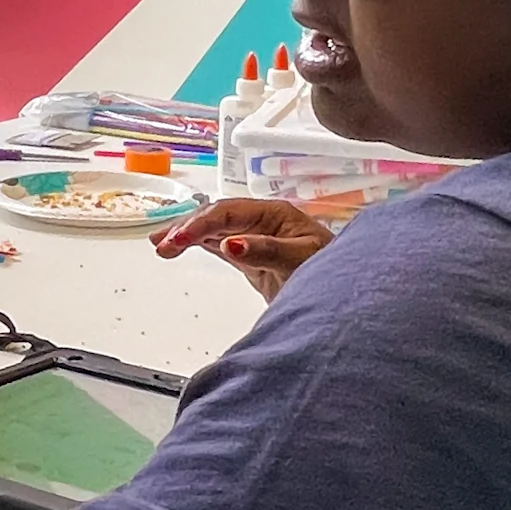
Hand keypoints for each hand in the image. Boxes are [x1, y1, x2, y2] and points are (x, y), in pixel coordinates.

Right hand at [150, 199, 333, 300]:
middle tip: (163, 245)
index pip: (228, 213)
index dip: (201, 224)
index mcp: (274, 214)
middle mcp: (262, 221)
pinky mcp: (252, 256)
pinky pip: (219, 244)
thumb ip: (266, 251)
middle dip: (188, 228)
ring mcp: (255, 237)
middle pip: (216, 218)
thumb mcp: (301, 261)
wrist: (350, 296)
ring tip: (160, 245)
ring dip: (187, 235)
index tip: (180, 239)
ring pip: (214, 229)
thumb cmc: (334, 273)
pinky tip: (180, 246)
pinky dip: (198, 244)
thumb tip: (230, 243)